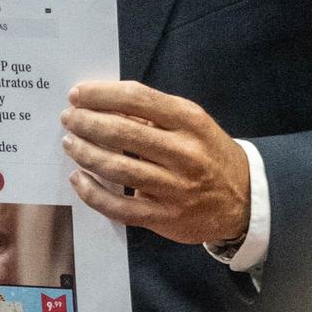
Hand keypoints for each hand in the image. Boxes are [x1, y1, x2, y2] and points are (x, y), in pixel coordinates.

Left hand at [61, 81, 249, 245]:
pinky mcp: (164, 217)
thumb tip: (104, 105)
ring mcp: (174, 187)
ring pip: (117, 168)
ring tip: (70, 143)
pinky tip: (79, 179)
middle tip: (68, 119)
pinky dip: (92, 193)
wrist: (243, 199)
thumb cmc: (208, 154)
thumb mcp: (192, 125)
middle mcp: (184, 153)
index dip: (101, 95)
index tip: (78, 94)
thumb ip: (153, 114)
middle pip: (122, 133)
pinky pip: (119, 207)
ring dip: (85, 153)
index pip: (137, 99)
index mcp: (190, 121)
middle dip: (87, 123)